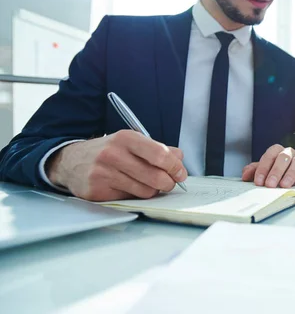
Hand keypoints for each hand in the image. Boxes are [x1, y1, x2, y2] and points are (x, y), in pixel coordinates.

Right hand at [47, 130, 187, 200]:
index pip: (159, 154)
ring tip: (148, 184)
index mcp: (125, 138)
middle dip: (168, 183)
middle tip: (170, 183)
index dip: (175, 166)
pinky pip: (129, 199)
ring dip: (152, 191)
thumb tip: (179, 159)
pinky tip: (128, 187)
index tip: (181, 174)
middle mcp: (113, 154)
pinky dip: (135, 196)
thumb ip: (158, 150)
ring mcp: (103, 173)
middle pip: (155, 176)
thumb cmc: (108, 152)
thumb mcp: (131, 143)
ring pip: (145, 191)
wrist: (71, 161)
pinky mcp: (96, 191)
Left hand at [241, 144, 294, 187]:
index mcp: (276, 150)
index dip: (263, 169)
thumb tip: (245, 176)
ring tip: (284, 186)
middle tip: (270, 185)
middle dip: (276, 172)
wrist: (288, 174)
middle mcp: (288, 152)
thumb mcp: (262, 171)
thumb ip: (253, 171)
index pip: (269, 156)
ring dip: (290, 174)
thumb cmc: (273, 172)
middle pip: (283, 158)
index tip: (259, 182)